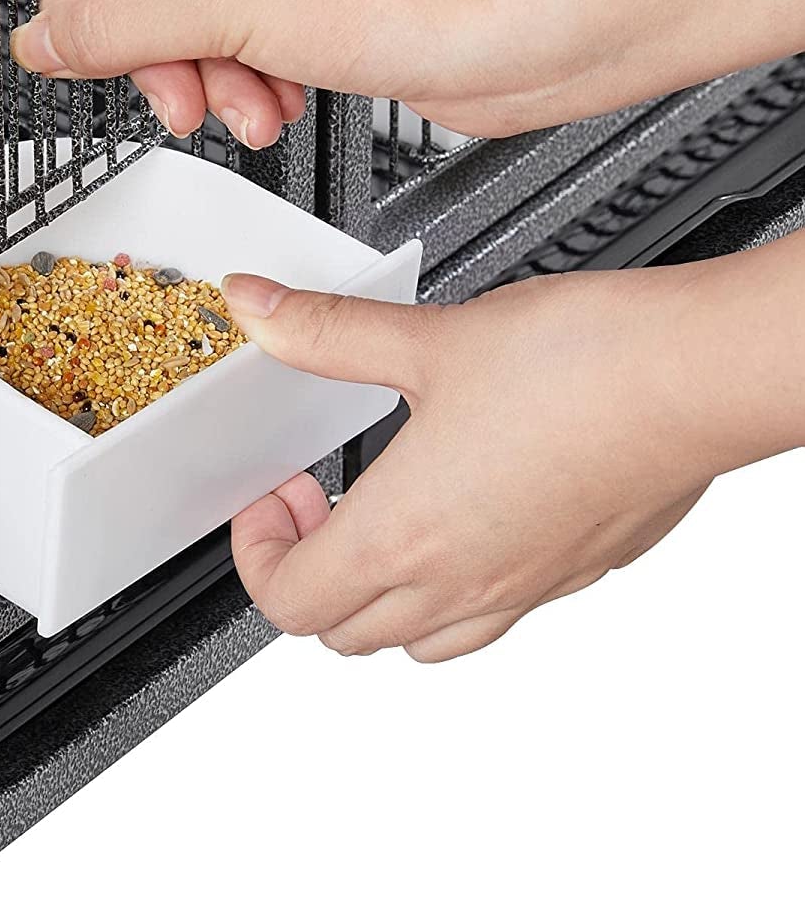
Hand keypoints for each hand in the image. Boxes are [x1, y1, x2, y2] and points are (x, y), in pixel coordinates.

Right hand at [11, 0, 566, 145]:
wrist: (535, 27)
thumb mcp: (228, 2)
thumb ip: (116, 24)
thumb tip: (44, 39)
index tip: (61, 53)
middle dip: (171, 51)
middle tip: (172, 98)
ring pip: (207, 10)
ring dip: (215, 74)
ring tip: (242, 110)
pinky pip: (253, 29)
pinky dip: (254, 75)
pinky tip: (277, 103)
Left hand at [221, 264, 773, 660]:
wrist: (694, 377)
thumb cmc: (579, 367)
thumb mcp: (423, 338)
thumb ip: (325, 331)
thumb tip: (256, 308)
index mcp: (405, 535)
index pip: (289, 600)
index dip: (257, 551)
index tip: (274, 495)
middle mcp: (460, 581)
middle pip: (341, 633)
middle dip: (306, 572)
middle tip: (315, 499)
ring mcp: (521, 589)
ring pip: (417, 643)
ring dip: (375, 596)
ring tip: (378, 514)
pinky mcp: (573, 576)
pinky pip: (489, 621)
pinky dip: (450, 595)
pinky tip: (461, 519)